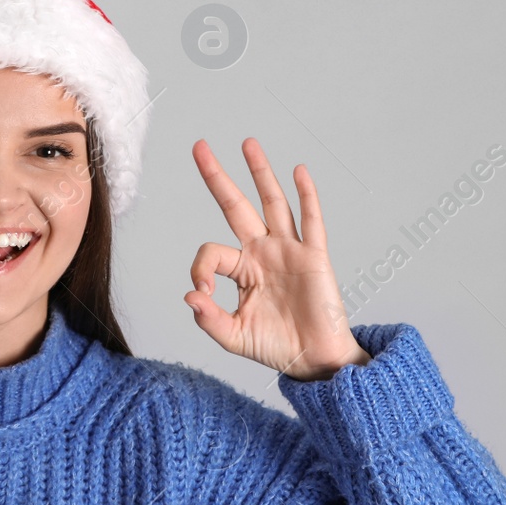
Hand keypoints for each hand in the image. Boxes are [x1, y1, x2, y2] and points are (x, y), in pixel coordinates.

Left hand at [183, 138, 370, 381]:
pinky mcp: (314, 257)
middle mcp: (263, 252)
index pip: (212, 253)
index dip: (199, 269)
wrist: (315, 361)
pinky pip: (311, 222)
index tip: (200, 292)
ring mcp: (289, 250)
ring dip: (260, 172)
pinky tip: (298, 171)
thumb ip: (209, 319)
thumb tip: (189, 297)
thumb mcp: (234, 337)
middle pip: (236, 206)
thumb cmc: (277, 347)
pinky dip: (307, 196)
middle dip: (218, 177)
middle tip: (199, 147)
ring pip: (272, 203)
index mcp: (242, 270)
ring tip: (247, 143)